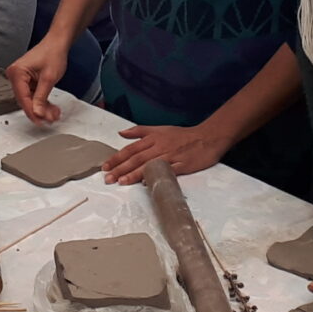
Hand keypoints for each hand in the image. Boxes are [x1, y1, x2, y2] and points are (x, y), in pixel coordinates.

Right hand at [5, 34, 71, 126]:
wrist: (57, 43)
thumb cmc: (53, 53)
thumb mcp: (48, 78)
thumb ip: (42, 97)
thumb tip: (37, 113)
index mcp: (17, 72)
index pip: (23, 98)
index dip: (32, 111)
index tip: (40, 121)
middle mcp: (15, 75)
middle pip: (25, 100)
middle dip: (39, 110)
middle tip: (51, 119)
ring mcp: (20, 79)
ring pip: (30, 100)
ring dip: (42, 108)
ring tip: (54, 114)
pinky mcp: (27, 81)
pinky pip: (33, 95)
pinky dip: (42, 102)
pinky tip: (51, 108)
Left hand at [104, 118, 228, 186]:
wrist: (207, 138)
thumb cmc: (182, 135)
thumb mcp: (160, 128)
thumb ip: (140, 131)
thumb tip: (121, 133)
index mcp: (153, 138)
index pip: (131, 149)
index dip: (117, 158)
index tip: (105, 167)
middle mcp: (159, 147)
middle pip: (136, 158)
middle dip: (120, 168)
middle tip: (108, 178)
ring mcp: (170, 157)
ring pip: (149, 166)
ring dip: (134, 174)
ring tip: (121, 182)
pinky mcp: (181, 165)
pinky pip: (167, 172)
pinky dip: (157, 176)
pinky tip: (146, 182)